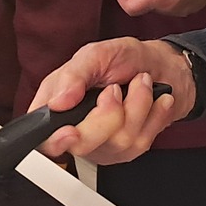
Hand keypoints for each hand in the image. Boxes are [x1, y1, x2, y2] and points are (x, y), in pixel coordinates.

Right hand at [33, 37, 192, 164]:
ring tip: (140, 84)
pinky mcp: (126, 150)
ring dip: (137, 105)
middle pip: (82, 146)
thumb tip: (57, 102)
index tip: (71, 131)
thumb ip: (73, 76)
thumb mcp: (96, 54)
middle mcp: (76, 129)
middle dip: (108, 114)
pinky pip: (141, 143)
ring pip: (118, 142)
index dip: (54, 141)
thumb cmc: (125, 58)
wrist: (161, 66)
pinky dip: (154, 114)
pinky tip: (154, 100)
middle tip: (115, 89)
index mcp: (57, 106)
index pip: (43, 138)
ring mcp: (102, 144)